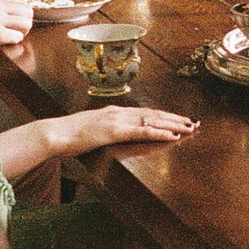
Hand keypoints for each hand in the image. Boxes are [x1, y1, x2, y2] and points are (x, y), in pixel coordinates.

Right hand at [0, 0, 33, 67]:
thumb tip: (19, 8)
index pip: (20, 0)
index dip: (21, 14)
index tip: (14, 23)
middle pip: (27, 11)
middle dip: (24, 24)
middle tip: (14, 33)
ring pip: (26, 23)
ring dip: (21, 33)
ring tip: (8, 38)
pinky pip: (18, 37)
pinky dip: (13, 43)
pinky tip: (2, 44)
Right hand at [56, 106, 199, 154]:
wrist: (53, 134)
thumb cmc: (69, 136)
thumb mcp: (92, 130)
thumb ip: (106, 130)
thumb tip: (115, 134)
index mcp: (115, 112)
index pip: (146, 113)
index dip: (165, 116)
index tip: (181, 119)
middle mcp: (119, 112)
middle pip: (154, 114)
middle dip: (176, 119)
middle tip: (195, 122)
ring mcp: (117, 120)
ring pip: (153, 121)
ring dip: (174, 125)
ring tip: (191, 128)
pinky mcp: (114, 131)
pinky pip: (142, 132)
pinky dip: (160, 133)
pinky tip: (173, 136)